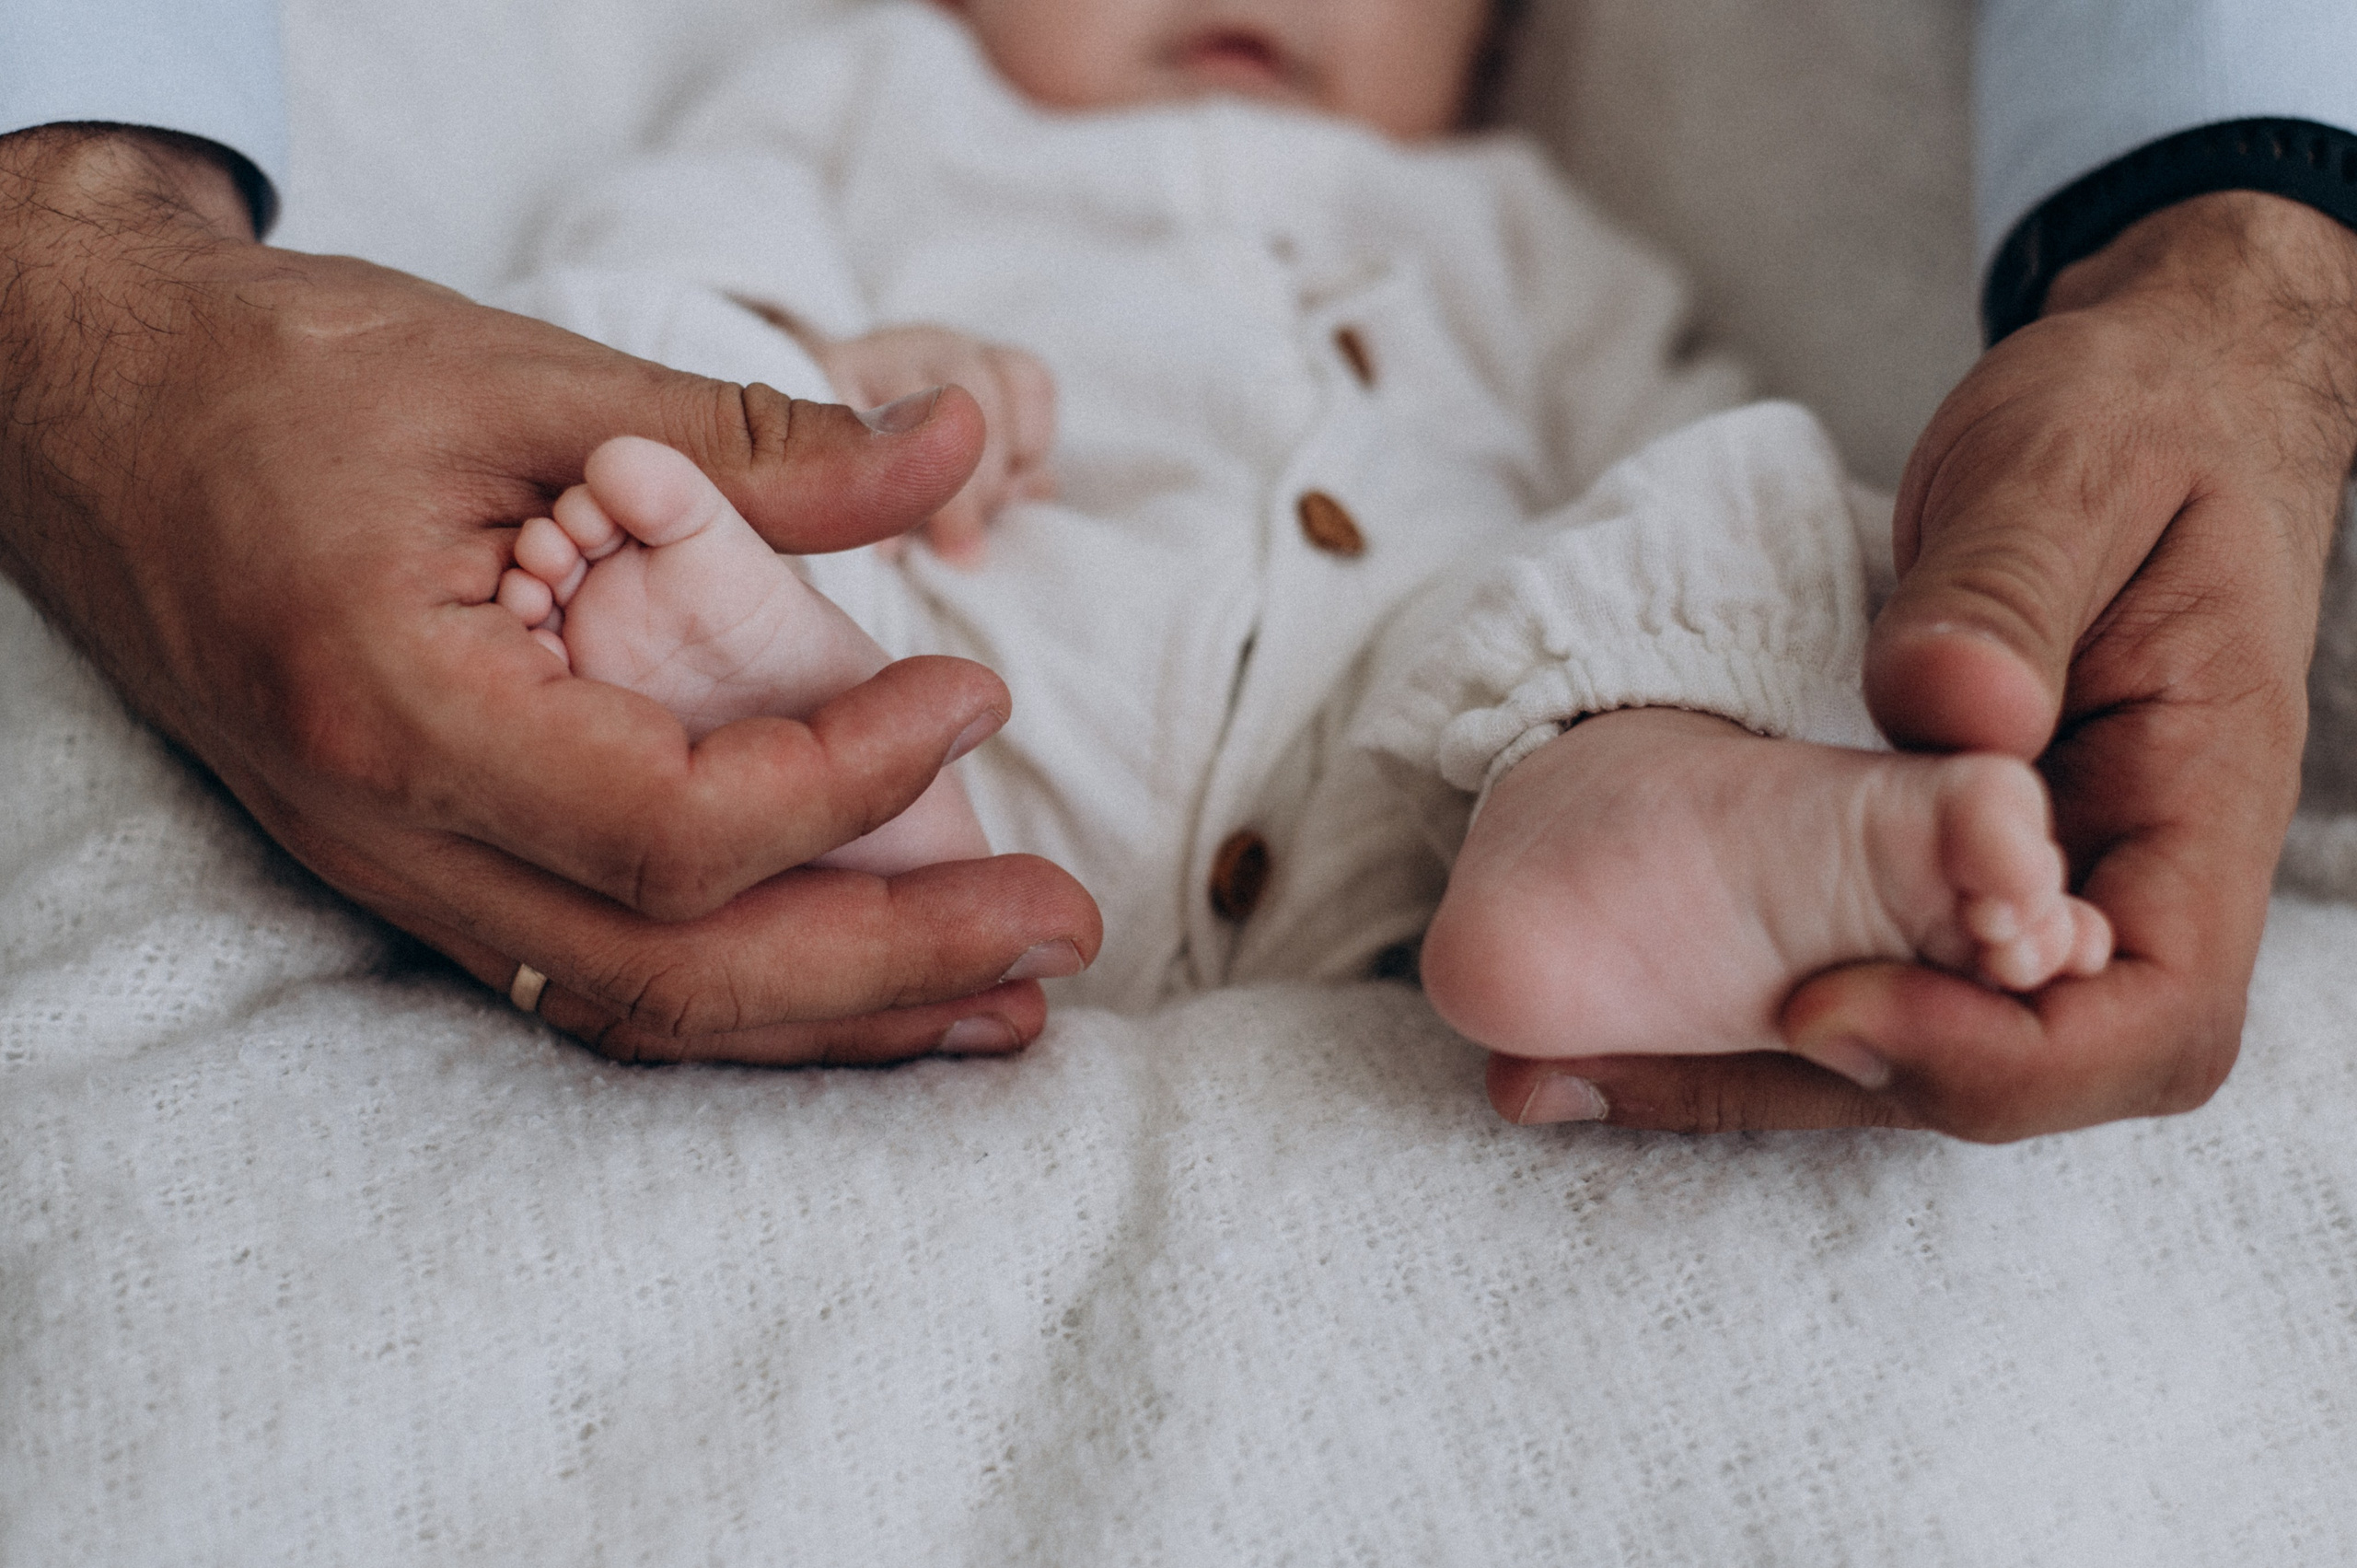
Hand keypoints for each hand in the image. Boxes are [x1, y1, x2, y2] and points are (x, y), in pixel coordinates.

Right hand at [0, 126, 1100, 1065]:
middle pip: (673, 973)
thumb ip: (754, 445)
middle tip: (1062, 930)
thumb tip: (958, 442)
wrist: (89, 414)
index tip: (975, 698)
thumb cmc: (284, 379)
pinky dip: (747, 989)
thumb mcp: (524, 377)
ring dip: (839, 1016)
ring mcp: (393, 877)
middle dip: (891, 965)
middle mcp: (388, 835)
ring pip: (638, 1011)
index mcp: (399, 707)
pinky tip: (864, 981)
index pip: (671, 821)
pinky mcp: (418, 873)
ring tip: (1005, 1001)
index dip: (852, 780)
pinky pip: (595, 980)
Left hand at [1489, 191, 2356, 1139]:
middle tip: (1604, 1068)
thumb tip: (1950, 710)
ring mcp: (2035, 881)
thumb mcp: (2074, 471)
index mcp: (2201, 801)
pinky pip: (1863, 954)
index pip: (2148, 1021)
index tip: (1823, 997)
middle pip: (2011, 1070)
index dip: (1990, 1056)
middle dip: (1814, 1087)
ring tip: (1546, 1073)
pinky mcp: (1944, 864)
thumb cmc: (2138, 422)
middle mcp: (2127, 878)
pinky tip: (1598, 1013)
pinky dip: (1734, 998)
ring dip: (1741, 1070)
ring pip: (1917, 1036)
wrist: (2151, 396)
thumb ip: (2013, 588)